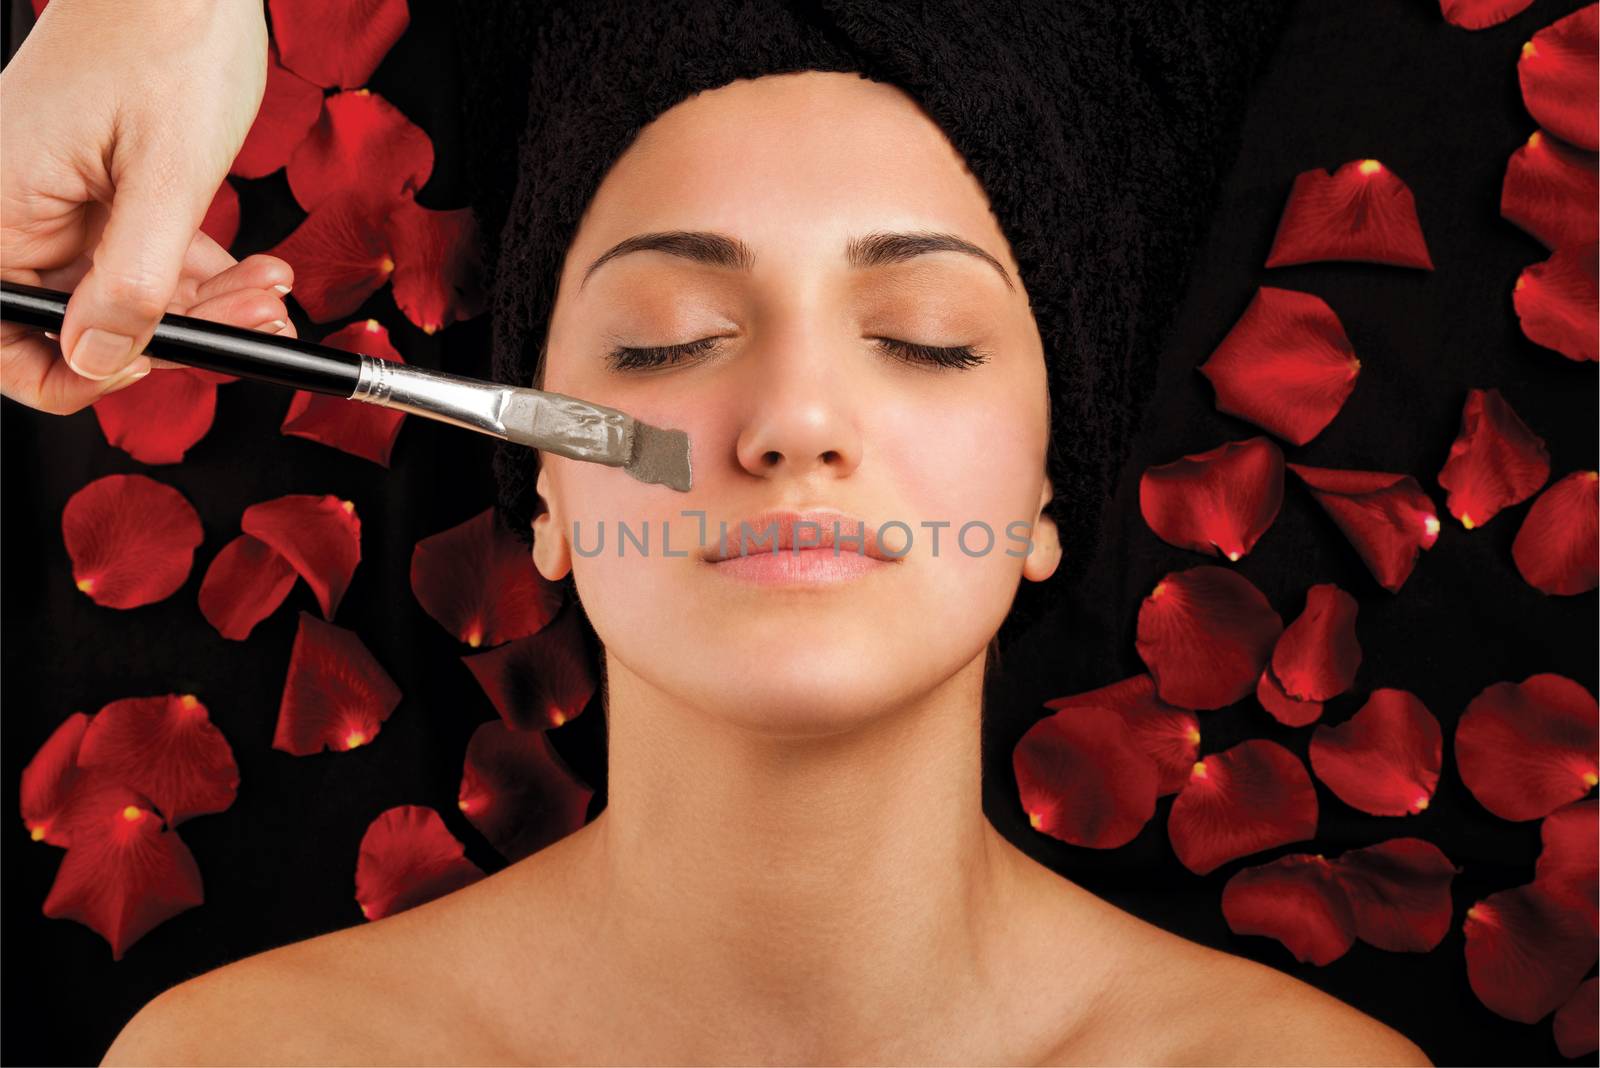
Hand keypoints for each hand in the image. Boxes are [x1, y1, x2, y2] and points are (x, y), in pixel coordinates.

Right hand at [0, 0, 296, 414]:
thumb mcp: (165, 178)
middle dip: (180, 333)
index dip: (81, 371)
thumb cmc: (166, 39)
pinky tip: (258, 271)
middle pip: (84, 322)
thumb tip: (100, 357)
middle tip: (255, 320)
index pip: (8, 340)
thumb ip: (132, 281)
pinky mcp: (103, 191)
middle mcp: (15, 210)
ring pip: (129, 295)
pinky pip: (146, 258)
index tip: (158, 362)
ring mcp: (60, 201)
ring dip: (208, 306)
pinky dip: (203, 273)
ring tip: (270, 290)